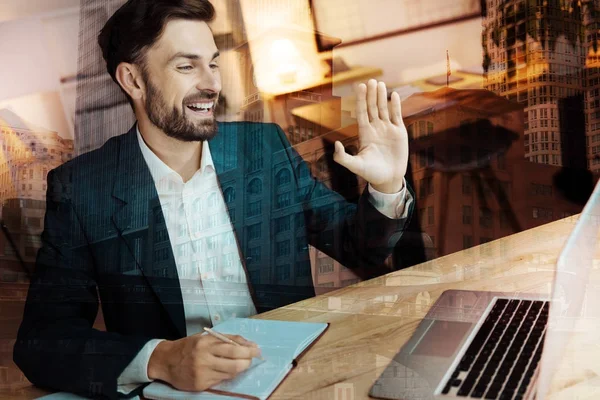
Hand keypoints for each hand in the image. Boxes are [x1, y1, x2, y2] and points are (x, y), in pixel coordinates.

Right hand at [148, 333, 260, 391]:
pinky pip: (220, 380)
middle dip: (247, 361)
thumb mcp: (205, 337)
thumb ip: (226, 339)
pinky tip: (224, 370)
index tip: (257, 350)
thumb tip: (248, 344)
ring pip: (230, 373)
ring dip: (238, 368)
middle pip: (235, 363)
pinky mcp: (200, 385)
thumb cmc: (188, 347)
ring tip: (239, 363)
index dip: (248, 350)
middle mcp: (204, 358)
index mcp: (205, 343)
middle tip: (252, 358)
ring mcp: (202, 373)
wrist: (166, 361)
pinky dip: (226, 375)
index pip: (233, 348)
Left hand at [333, 79, 408, 193]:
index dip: (361, 100)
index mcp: (364, 133)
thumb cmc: (371, 173)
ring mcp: (388, 129)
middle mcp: (375, 128)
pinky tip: (394, 94)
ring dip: (382, 97)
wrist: (388, 179)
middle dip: (371, 94)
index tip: (360, 86)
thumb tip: (335, 144)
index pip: (362, 112)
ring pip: (384, 109)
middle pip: (372, 107)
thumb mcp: (355, 166)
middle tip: (371, 80)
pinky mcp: (399, 132)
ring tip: (380, 83)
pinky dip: (396, 105)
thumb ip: (343, 157)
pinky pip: (397, 116)